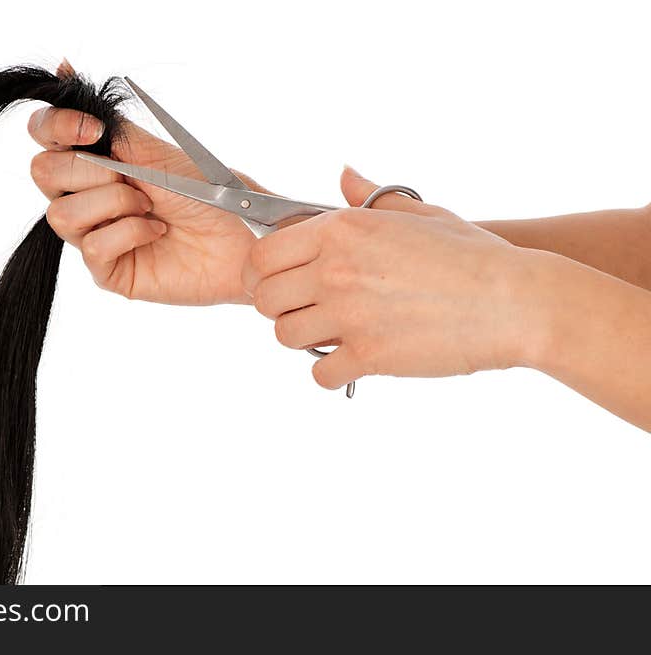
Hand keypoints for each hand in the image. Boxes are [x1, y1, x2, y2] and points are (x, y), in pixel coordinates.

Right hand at [28, 58, 258, 304]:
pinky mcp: (109, 271)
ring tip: (151, 207)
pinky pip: (92, 247)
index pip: (44, 135)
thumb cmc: (209, 194)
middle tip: (134, 179)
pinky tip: (156, 231)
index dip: (57, 127)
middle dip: (91, 171)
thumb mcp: (154, 150)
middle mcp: (88, 196)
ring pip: (61, 214)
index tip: (93, 130)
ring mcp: (95, 234)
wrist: (242, 237)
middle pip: (42, 173)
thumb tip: (63, 73)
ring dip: (114, 203)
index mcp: (97, 159)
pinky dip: (129, 233)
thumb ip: (107, 123)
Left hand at [242, 166, 536, 389]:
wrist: (514, 302)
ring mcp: (350, 315)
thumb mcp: (419, 213)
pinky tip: (352, 360)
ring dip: (301, 338)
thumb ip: (368, 200)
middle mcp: (337, 270)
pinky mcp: (369, 356)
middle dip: (279, 306)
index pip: (263, 254)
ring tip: (329, 334)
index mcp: (343, 230)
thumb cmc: (471, 255)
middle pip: (266, 298)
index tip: (274, 281)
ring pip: (285, 336)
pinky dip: (331, 371)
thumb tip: (344, 175)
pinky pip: (320, 373)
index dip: (261, 272)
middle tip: (304, 310)